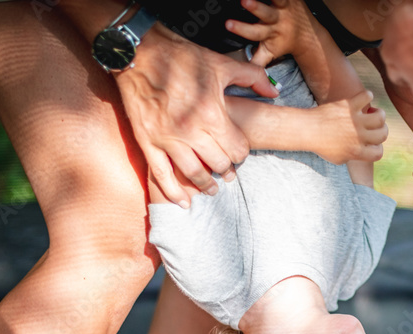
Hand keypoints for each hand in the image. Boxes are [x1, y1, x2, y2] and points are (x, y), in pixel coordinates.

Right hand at [115, 24, 277, 205]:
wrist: (139, 53)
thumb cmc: (181, 57)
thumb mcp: (221, 64)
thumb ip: (252, 78)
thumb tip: (274, 92)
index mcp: (212, 115)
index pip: (237, 150)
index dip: (241, 154)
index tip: (239, 153)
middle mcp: (191, 132)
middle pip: (218, 165)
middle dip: (226, 170)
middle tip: (227, 172)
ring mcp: (167, 139)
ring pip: (193, 174)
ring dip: (206, 185)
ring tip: (211, 189)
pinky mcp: (148, 142)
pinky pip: (162, 175)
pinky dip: (174, 192)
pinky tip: (184, 202)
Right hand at [225, 0, 314, 66]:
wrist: (307, 35)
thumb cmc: (282, 42)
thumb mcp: (269, 53)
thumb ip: (255, 63)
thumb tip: (242, 77)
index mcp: (268, 35)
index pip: (252, 33)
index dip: (240, 29)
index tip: (228, 24)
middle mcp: (275, 21)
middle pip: (264, 13)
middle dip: (254, 8)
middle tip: (244, 1)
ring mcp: (282, 8)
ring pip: (275, 0)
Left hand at [313, 90, 387, 164]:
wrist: (307, 130)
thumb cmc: (321, 145)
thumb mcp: (338, 159)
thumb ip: (353, 156)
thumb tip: (365, 151)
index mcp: (356, 152)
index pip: (379, 153)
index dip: (377, 148)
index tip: (370, 143)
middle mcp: (358, 137)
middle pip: (383, 134)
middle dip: (381, 130)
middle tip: (372, 126)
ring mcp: (354, 121)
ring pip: (381, 116)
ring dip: (379, 113)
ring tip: (371, 112)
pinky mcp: (349, 106)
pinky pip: (367, 96)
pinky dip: (368, 96)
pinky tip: (363, 99)